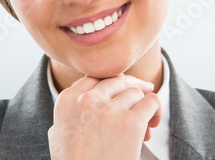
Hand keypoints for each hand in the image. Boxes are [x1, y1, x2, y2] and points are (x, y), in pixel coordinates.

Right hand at [48, 74, 162, 159]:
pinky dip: (155, 110)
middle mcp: (87, 99)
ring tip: (146, 122)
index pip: (95, 77)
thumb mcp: (58, 135)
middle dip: (131, 87)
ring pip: (135, 92)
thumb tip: (79, 102)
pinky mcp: (131, 123)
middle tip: (143, 93)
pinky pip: (151, 103)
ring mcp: (109, 110)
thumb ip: (69, 114)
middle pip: (117, 80)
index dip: (112, 84)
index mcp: (67, 100)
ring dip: (142, 104)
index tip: (122, 88)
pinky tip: (153, 123)